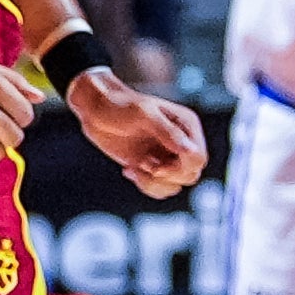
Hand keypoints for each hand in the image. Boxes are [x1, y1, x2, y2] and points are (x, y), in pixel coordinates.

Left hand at [69, 69, 206, 197]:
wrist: (96, 112)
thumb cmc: (119, 106)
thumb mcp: (143, 114)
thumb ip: (167, 132)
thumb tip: (190, 149)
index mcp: (186, 126)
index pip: (198, 158)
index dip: (180, 168)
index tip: (156, 166)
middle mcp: (181, 142)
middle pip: (190, 175)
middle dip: (166, 176)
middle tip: (144, 164)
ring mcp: (167, 155)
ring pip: (175, 185)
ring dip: (153, 183)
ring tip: (136, 167)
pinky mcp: (153, 166)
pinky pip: (161, 188)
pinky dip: (145, 185)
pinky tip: (130, 170)